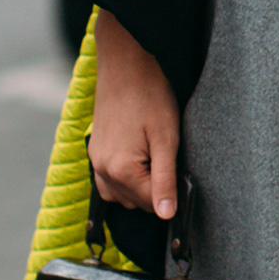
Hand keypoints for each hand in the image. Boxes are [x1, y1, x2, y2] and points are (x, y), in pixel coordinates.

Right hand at [90, 10, 180, 218]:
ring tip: (156, 157)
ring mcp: (95, 160)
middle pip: (137, 202)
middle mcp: (102, 170)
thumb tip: (166, 215)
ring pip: (121, 195)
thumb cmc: (150, 96)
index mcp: (120, 170)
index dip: (172, 194)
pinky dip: (124, 180)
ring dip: (141, 187)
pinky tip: (140, 161)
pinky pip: (108, 181)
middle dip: (157, 189)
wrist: (126, 64)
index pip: (152, 204)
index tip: (183, 175)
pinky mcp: (95, 150)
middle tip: (169, 159)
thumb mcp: (167, 139)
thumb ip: (165, 180)